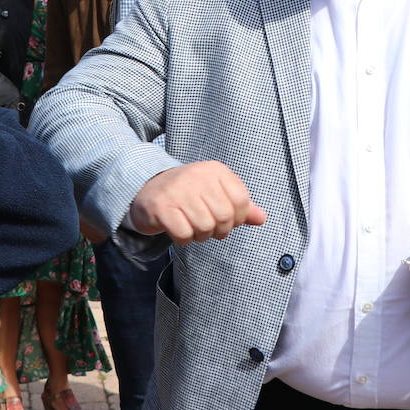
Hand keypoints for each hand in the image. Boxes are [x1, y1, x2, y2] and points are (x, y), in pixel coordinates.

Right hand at [128, 161, 266, 243]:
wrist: (147, 189)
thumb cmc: (188, 194)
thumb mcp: (216, 193)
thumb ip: (240, 205)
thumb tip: (262, 218)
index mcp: (215, 170)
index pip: (242, 202)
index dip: (237, 219)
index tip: (226, 219)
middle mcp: (197, 176)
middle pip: (225, 217)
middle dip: (218, 230)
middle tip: (206, 226)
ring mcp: (177, 190)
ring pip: (205, 227)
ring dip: (199, 235)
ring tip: (191, 226)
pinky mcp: (161, 207)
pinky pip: (184, 234)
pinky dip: (183, 239)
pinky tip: (177, 229)